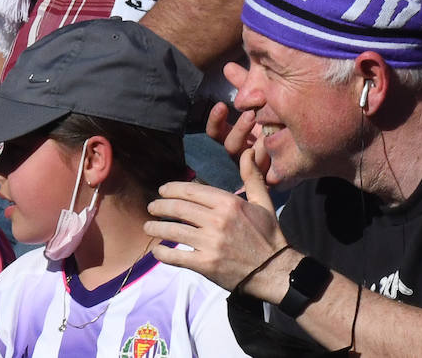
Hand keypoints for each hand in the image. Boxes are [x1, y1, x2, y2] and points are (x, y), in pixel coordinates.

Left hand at [146, 154, 289, 293]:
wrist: (273, 269)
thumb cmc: (268, 234)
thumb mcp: (263, 201)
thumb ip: (252, 176)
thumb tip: (249, 151)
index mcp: (229, 203)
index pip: (192, 191)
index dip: (173, 189)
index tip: (163, 190)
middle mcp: (217, 220)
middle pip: (178, 209)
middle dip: (160, 206)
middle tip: (151, 207)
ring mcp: (209, 243)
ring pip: (173, 231)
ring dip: (156, 228)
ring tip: (148, 227)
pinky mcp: (205, 264)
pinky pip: (177, 257)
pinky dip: (163, 253)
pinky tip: (157, 250)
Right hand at [204, 61, 272, 184]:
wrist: (313, 137)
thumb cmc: (282, 114)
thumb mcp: (264, 96)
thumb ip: (246, 84)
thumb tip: (228, 67)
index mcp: (241, 134)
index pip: (217, 131)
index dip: (216, 121)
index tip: (221, 105)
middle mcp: (247, 150)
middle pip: (231, 146)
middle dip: (239, 130)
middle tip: (251, 114)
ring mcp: (260, 164)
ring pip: (247, 159)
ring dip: (256, 143)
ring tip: (268, 129)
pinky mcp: (275, 176)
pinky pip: (267, 174)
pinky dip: (268, 160)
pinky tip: (277, 147)